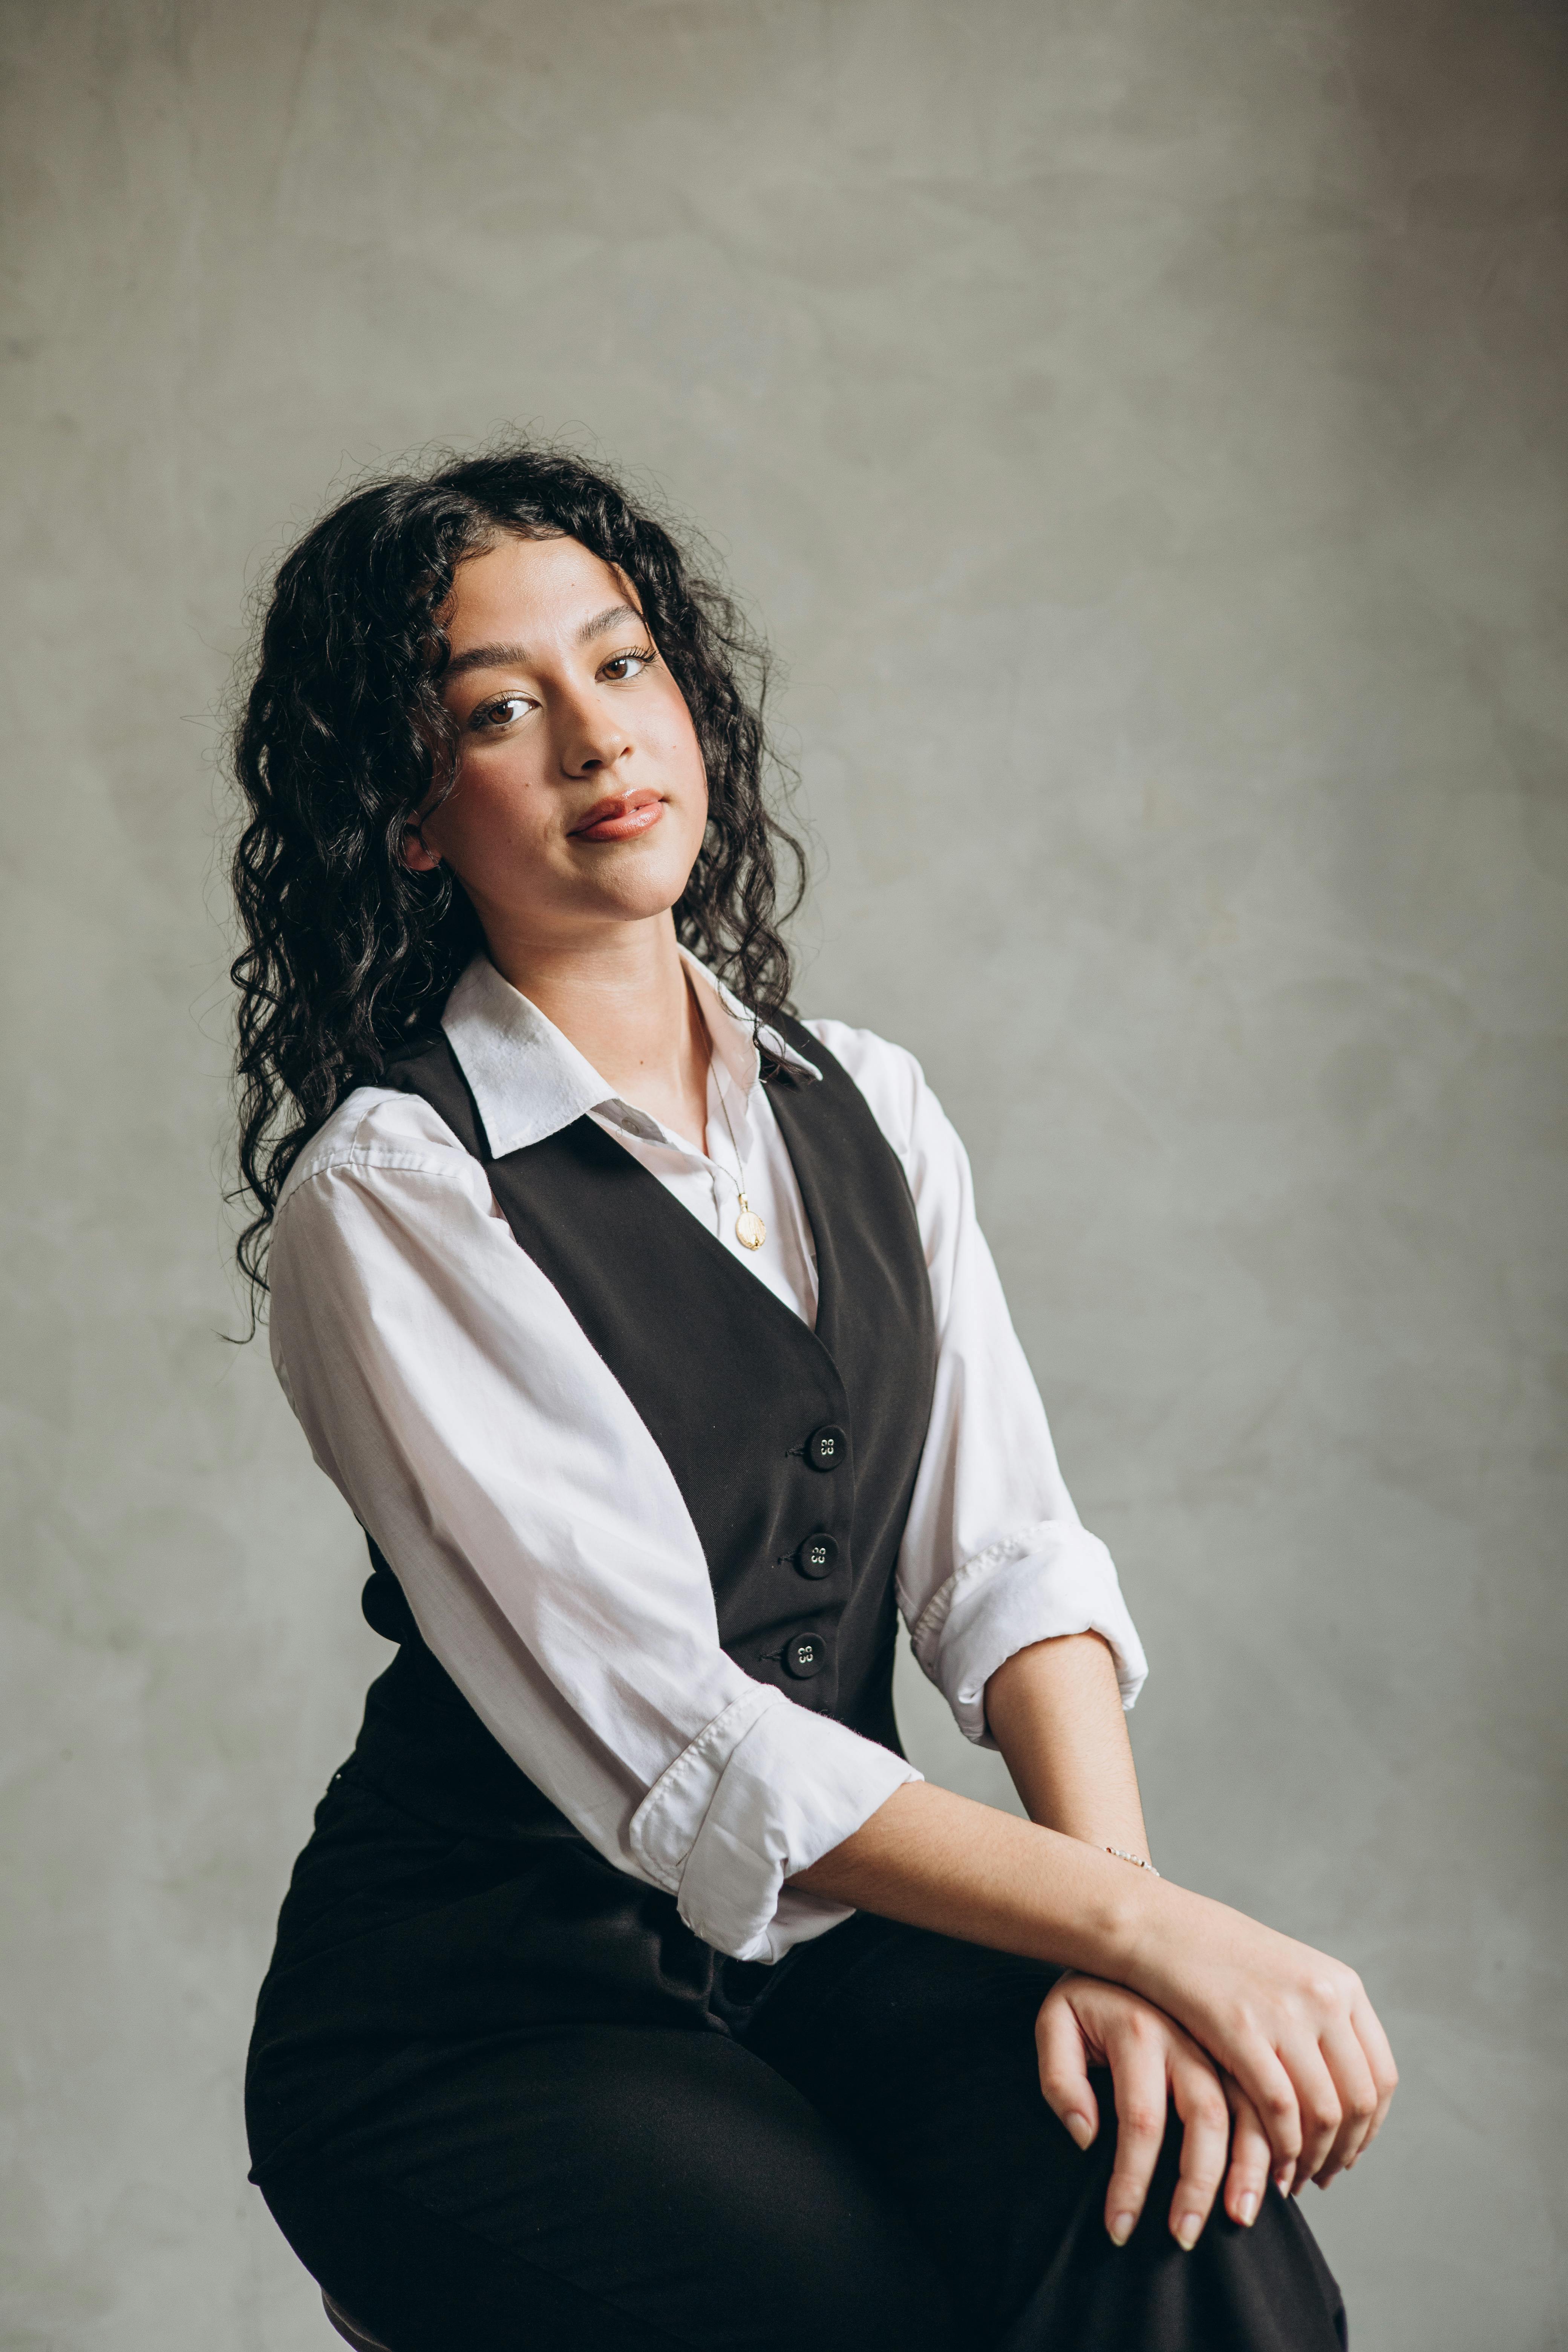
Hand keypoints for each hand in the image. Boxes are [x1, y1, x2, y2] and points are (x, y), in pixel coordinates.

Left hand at [1036, 1974, 1273, 2246]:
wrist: (1129, 1936)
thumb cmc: (1089, 1995)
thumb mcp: (1055, 2020)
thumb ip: (1059, 2077)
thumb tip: (1087, 2136)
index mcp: (1138, 2028)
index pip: (1139, 2119)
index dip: (1131, 2181)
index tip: (1118, 2228)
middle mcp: (1189, 2034)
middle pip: (1204, 2116)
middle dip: (1199, 2184)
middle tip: (1186, 2237)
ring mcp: (1224, 2037)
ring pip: (1253, 2106)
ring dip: (1253, 2166)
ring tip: (1243, 2217)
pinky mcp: (1250, 2043)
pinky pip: (1276, 2094)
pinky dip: (1284, 2136)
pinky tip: (1280, 2176)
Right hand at [1124, 1886, 1398, 2195]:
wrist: (1158, 1926)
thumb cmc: (1216, 1956)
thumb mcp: (1286, 1976)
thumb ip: (1318, 2020)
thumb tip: (1341, 2087)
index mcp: (1341, 1985)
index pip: (1380, 2076)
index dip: (1370, 2128)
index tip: (1348, 2153)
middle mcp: (1324, 1997)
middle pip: (1358, 2101)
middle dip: (1344, 2151)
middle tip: (1322, 2178)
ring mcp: (1285, 2013)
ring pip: (1323, 2113)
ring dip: (1313, 2159)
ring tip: (1292, 2178)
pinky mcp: (1242, 2030)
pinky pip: (1279, 2109)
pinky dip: (1280, 2149)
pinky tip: (1267, 2163)